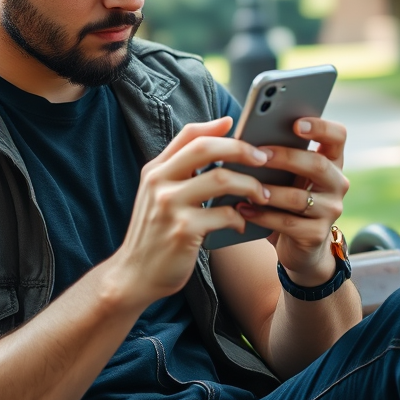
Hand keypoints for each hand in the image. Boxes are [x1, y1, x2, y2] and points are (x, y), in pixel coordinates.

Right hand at [110, 117, 272, 307]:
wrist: (135, 275)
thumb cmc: (156, 233)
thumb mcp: (159, 195)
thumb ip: (181, 170)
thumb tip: (214, 144)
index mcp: (155, 170)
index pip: (187, 135)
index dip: (214, 125)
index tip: (237, 123)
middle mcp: (159, 182)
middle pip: (205, 148)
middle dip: (240, 149)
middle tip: (263, 159)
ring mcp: (170, 205)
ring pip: (220, 179)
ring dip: (249, 185)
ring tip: (261, 195)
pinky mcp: (183, 231)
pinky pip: (224, 214)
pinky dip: (240, 218)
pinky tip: (243, 224)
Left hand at [235, 117, 349, 285]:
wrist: (296, 245)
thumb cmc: (284, 198)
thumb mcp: (285, 175)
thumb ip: (276, 155)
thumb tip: (246, 139)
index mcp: (331, 161)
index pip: (337, 136)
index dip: (320, 127)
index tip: (296, 124)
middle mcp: (337, 183)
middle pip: (317, 164)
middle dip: (285, 157)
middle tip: (259, 155)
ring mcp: (331, 210)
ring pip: (300, 197)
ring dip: (270, 191)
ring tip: (246, 186)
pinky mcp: (317, 235)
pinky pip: (288, 223)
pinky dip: (263, 216)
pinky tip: (244, 210)